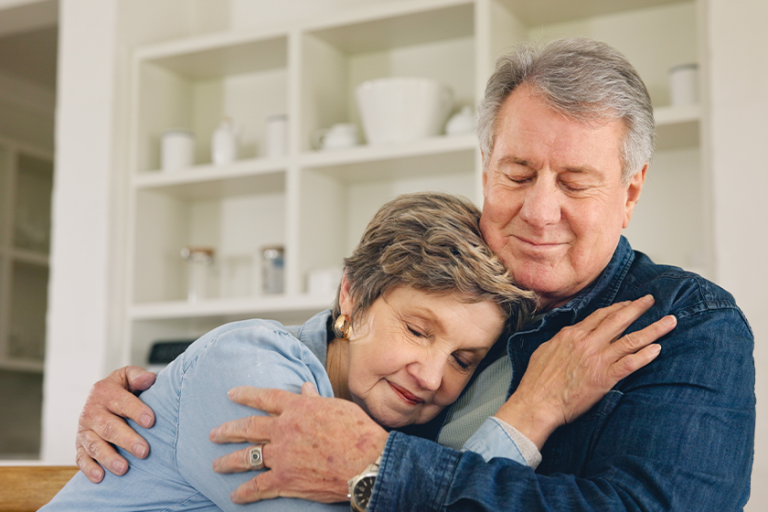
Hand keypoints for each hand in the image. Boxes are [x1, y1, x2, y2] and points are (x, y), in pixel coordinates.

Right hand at [75, 365, 156, 482]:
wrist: (100, 399)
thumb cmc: (121, 389)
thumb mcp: (127, 377)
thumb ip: (137, 376)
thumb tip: (149, 379)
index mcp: (104, 391)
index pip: (121, 401)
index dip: (136, 411)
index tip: (150, 421)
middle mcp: (91, 411)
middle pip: (109, 427)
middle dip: (127, 440)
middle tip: (144, 451)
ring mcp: (84, 430)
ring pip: (95, 445)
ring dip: (109, 458)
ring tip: (124, 468)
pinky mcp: (79, 446)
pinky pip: (81, 459)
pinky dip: (89, 468)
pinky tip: (100, 477)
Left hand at [210, 382, 388, 503]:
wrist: (366, 461)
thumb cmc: (358, 431)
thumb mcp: (336, 407)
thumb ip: (315, 399)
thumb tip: (305, 388)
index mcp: (297, 408)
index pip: (265, 397)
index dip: (246, 395)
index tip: (232, 394)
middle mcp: (284, 429)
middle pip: (248, 427)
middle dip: (228, 430)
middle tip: (214, 434)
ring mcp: (282, 455)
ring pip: (248, 456)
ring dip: (230, 461)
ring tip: (217, 465)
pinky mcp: (285, 479)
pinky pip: (259, 485)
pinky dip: (245, 492)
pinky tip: (235, 496)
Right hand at [496, 295, 675, 448]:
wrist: (537, 401)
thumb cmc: (537, 380)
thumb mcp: (544, 350)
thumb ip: (560, 340)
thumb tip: (568, 336)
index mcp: (572, 335)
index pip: (600, 316)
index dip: (617, 308)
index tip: (629, 304)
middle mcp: (587, 343)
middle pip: (618, 320)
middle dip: (638, 308)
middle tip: (652, 300)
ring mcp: (597, 359)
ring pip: (631, 339)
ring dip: (653, 329)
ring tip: (669, 321)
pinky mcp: (604, 378)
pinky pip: (630, 363)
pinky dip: (645, 355)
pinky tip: (658, 349)